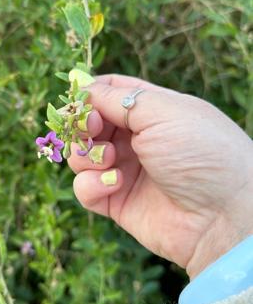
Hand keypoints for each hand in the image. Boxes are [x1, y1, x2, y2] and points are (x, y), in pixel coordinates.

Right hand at [68, 74, 252, 278]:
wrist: (224, 214)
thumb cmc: (201, 152)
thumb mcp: (162, 111)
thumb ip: (117, 98)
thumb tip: (84, 89)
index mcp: (151, 111)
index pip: (109, 93)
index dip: (89, 94)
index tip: (78, 101)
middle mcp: (136, 139)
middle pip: (89, 124)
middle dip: (82, 125)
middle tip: (92, 130)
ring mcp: (125, 170)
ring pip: (81, 156)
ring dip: (86, 154)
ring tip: (110, 160)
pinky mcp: (116, 201)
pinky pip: (85, 189)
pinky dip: (91, 184)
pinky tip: (114, 184)